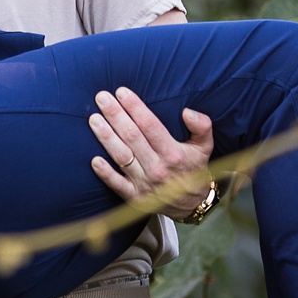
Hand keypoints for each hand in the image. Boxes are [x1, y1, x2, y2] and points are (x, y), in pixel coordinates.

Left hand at [86, 87, 215, 219]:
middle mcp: (158, 168)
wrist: (191, 204)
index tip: (122, 92)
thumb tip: (187, 111)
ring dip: (106, 137)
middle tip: (101, 98)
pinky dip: (105, 173)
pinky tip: (93, 159)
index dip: (135, 108)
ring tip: (94, 119)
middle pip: (132, 137)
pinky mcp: (134, 197)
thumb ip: (201, 126)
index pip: (150, 126)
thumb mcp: (204, 146)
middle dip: (115, 115)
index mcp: (174, 154)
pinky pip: (117, 184)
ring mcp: (145, 184)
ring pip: (122, 156)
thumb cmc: (194, 168)